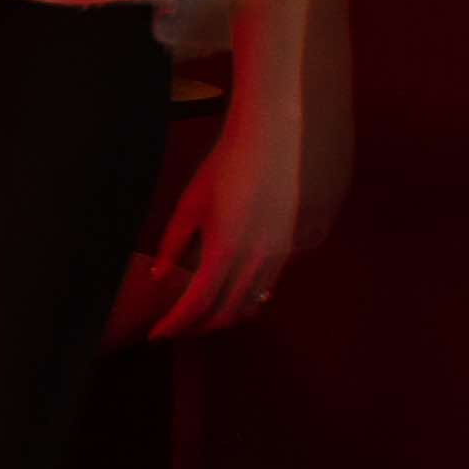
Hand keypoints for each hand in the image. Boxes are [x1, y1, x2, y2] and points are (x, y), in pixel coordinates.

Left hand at [137, 67, 343, 336]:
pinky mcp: (309, 241)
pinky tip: (241, 278)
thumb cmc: (228, 163)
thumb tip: (159, 276)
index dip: (176, 324)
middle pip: (229, 311)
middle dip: (201, 324)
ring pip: (257, 298)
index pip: (197, 304)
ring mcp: (290, 252)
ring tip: (206, 308)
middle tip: (180, 325)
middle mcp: (261, 259)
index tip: (159, 334)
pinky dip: (256, 286)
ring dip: (230, 309)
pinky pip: (279, 275)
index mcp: (227, 250)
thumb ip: (173, 242)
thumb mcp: (191, 201)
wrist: (282, 133)